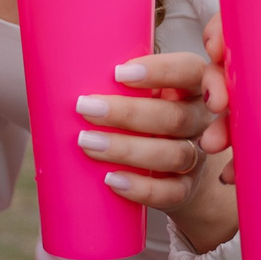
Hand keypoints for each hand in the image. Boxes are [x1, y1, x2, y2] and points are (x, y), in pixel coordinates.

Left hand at [75, 51, 232, 251]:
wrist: (174, 171)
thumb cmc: (146, 118)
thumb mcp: (143, 94)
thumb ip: (119, 82)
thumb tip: (59, 68)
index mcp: (191, 87)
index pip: (190, 71)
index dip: (161, 71)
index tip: (119, 73)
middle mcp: (200, 120)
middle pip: (175, 116)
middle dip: (128, 113)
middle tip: (85, 108)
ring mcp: (197, 157)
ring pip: (173, 154)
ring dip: (126, 149)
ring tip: (87, 143)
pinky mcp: (186, 188)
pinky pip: (171, 192)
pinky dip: (140, 187)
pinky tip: (112, 180)